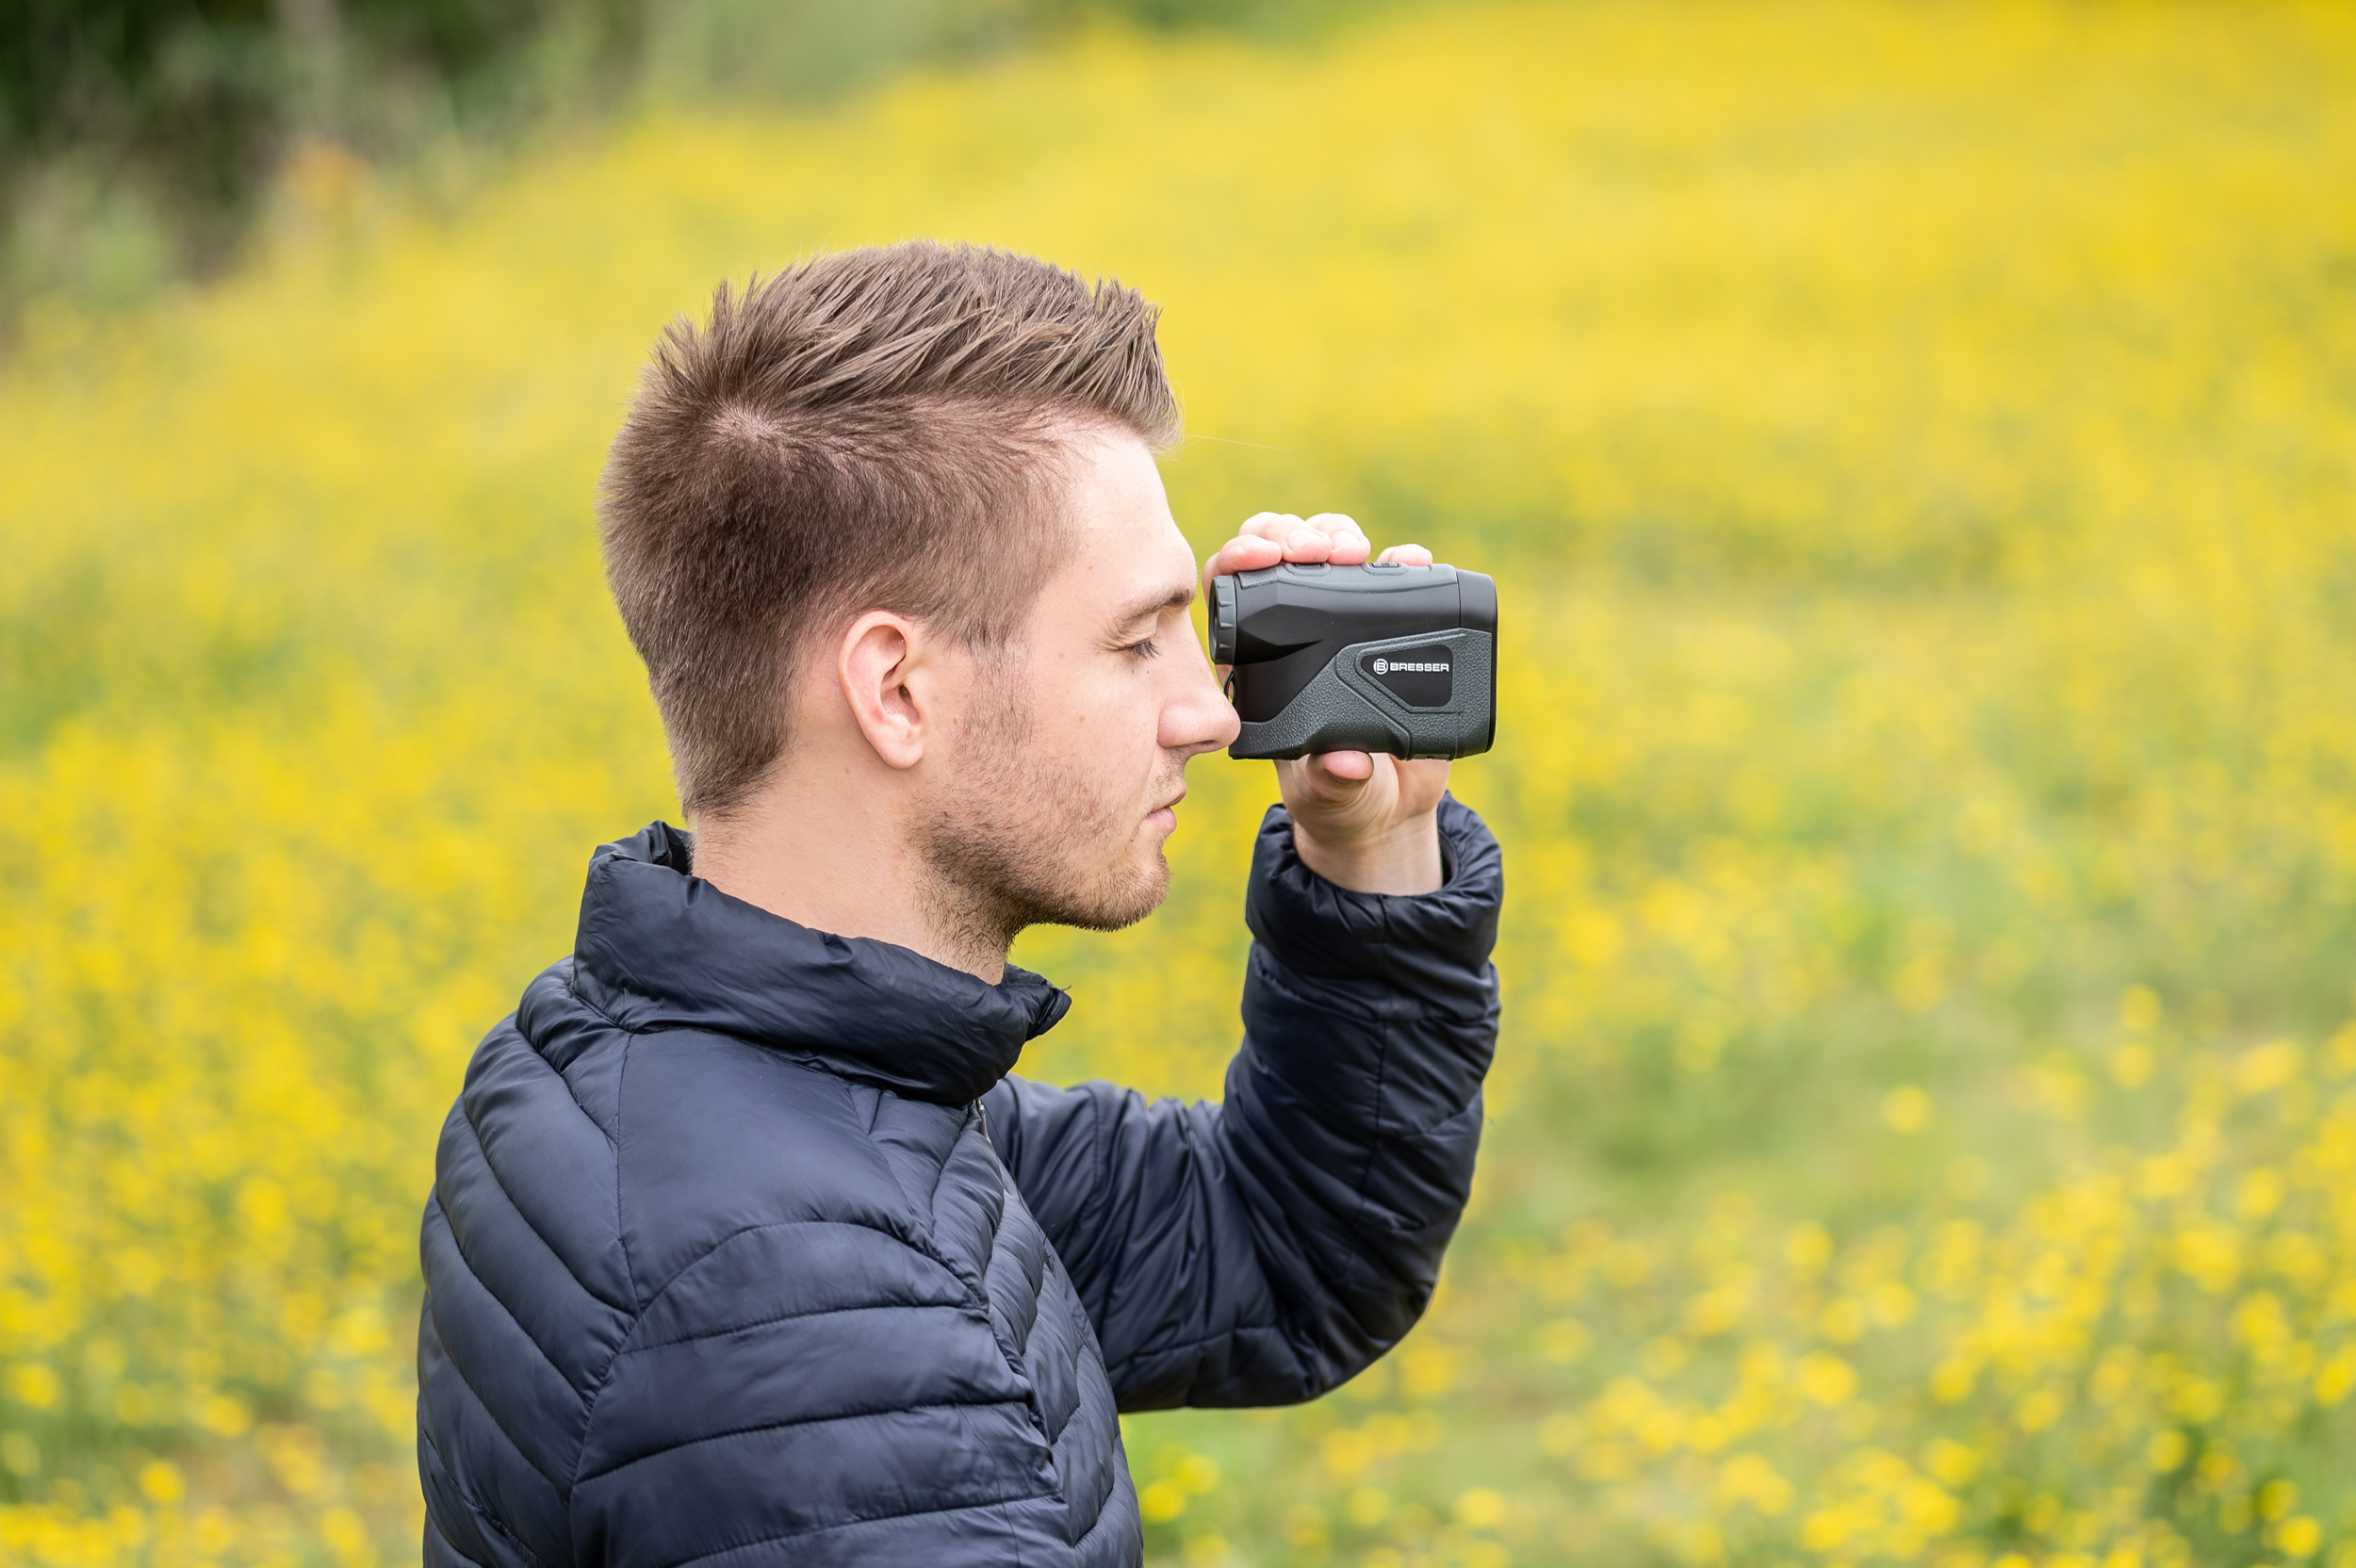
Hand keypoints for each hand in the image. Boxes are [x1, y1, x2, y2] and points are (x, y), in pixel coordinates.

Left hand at [1203, 512, 1451, 895]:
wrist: (1391, 807)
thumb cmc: (1339, 800)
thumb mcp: (1329, 797)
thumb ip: (1331, 782)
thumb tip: (1344, 760)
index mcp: (1256, 662)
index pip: (1228, 589)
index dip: (1238, 559)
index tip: (1264, 557)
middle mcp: (1295, 631)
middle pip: (1277, 550)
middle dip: (1293, 535)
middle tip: (1318, 551)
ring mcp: (1343, 621)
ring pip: (1329, 548)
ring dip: (1339, 535)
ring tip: (1359, 553)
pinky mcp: (1393, 623)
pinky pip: (1393, 575)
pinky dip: (1402, 561)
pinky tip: (1413, 561)